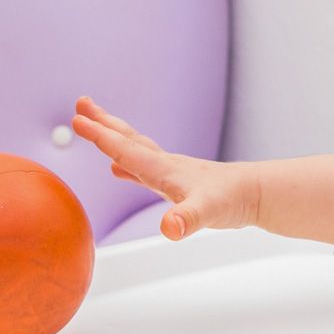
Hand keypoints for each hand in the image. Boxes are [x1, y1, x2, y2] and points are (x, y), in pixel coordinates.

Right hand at [71, 97, 257, 240]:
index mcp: (164, 170)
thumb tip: (169, 229)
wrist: (258, 194)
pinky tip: (118, 170)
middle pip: (128, 139)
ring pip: (134, 149)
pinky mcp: (178, 183)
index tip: (76, 120)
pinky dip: (126, 165)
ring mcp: (171, 172)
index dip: (101, 137)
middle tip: (80, 104)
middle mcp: (164, 166)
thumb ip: (187, 220)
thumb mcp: (207, 213)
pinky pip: (144, 168)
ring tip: (94, 125)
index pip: (125, 150)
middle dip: (103, 123)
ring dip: (113, 137)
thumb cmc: (233, 201)